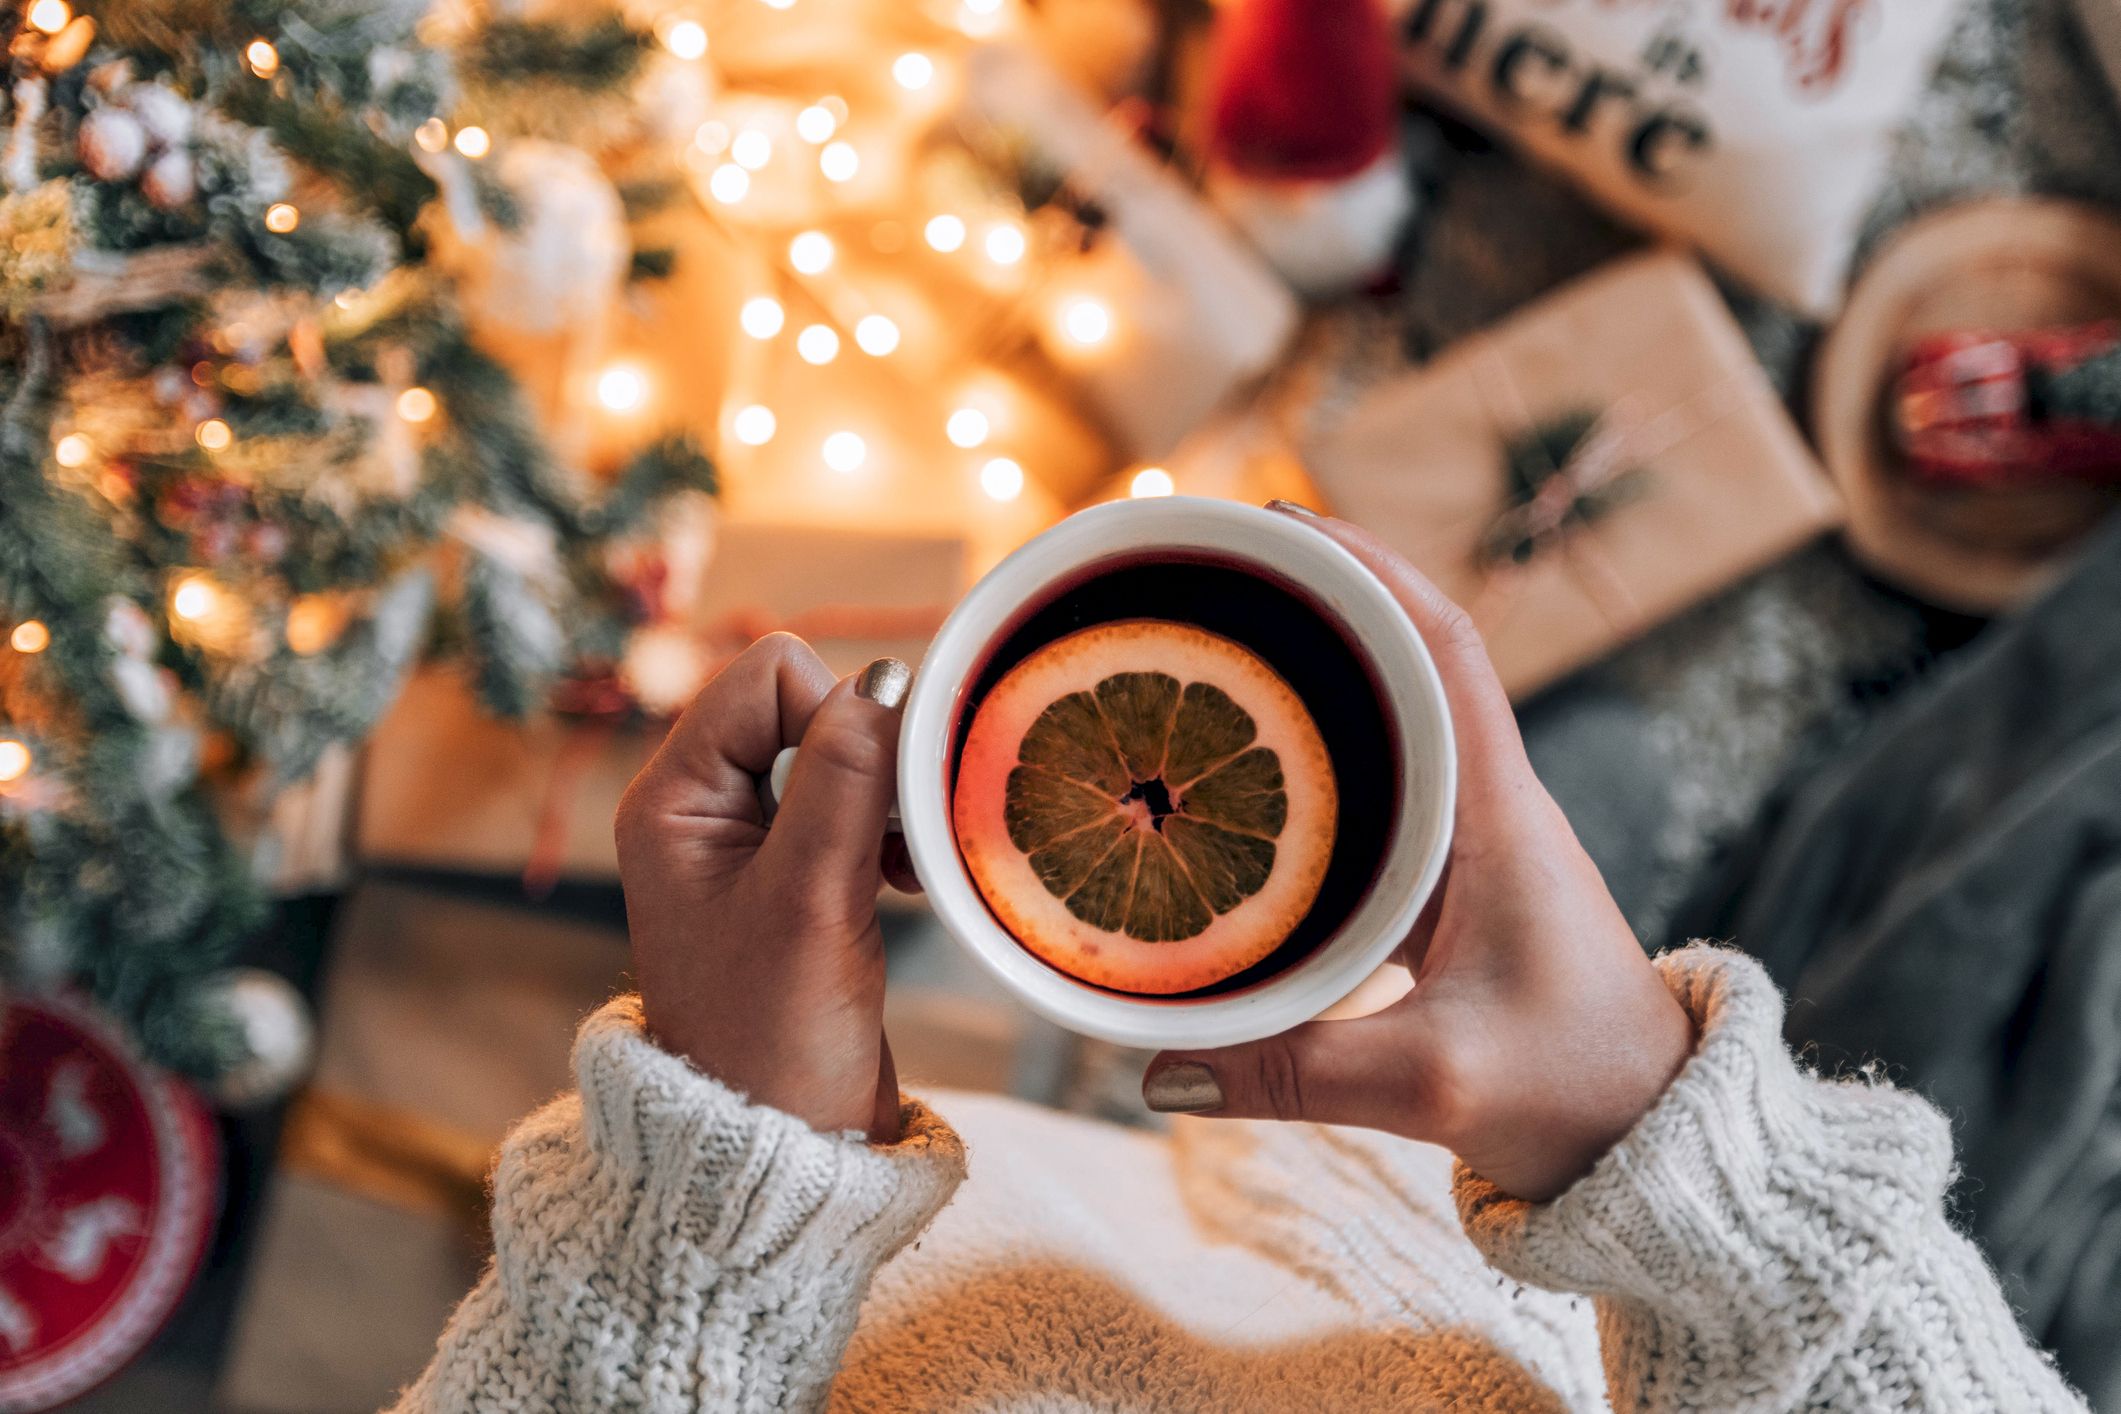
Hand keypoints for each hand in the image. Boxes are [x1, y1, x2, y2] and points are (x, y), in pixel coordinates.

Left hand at [615, 634, 917, 1141]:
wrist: (781, 1151)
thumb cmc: (774, 1039)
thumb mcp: (810, 897)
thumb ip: (845, 779)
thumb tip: (886, 682)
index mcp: (674, 798)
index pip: (771, 675)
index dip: (837, 717)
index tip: (871, 803)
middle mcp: (704, 808)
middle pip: (808, 704)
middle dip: (869, 759)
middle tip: (892, 840)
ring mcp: (751, 844)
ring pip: (842, 754)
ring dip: (887, 798)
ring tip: (900, 869)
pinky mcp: (799, 877)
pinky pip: (858, 805)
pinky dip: (893, 830)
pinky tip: (907, 881)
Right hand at [1143, 507, 1694, 1200]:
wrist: (1653, 1136)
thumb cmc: (1578, 1089)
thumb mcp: (1432, 1082)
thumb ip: (1296, 1072)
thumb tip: (1154, 1070)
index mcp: (1500, 812)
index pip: (1444, 648)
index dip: (1369, 568)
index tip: (1284, 521)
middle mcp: (1487, 807)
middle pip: (1401, 666)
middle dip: (1311, 607)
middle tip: (1208, 577)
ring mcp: (1469, 847)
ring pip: (1384, 733)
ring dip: (1308, 683)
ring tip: (1204, 655)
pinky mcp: (1449, 893)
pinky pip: (1372, 802)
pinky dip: (1307, 772)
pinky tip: (1235, 789)